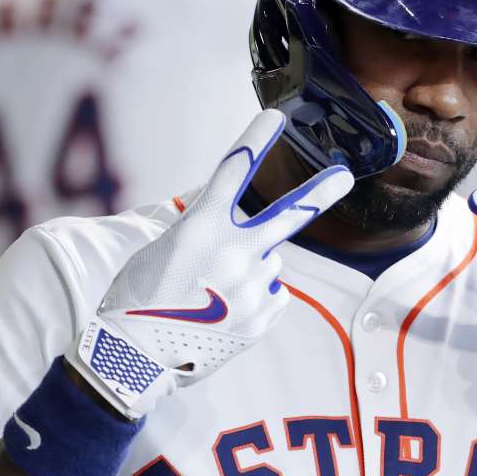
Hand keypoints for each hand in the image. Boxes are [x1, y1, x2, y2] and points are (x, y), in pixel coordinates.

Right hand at [67, 110, 353, 417]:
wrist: (132, 359)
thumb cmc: (136, 300)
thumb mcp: (162, 249)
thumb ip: (205, 231)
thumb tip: (241, 234)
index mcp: (201, 227)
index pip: (233, 170)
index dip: (255, 140)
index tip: (276, 117)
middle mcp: (234, 252)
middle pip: (288, 215)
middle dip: (320, 192)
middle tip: (344, 176)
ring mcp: (252, 287)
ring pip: (269, 264)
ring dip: (250, 270)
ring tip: (212, 294)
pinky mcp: (262, 318)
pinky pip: (271, 296)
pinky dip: (253, 300)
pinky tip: (223, 313)